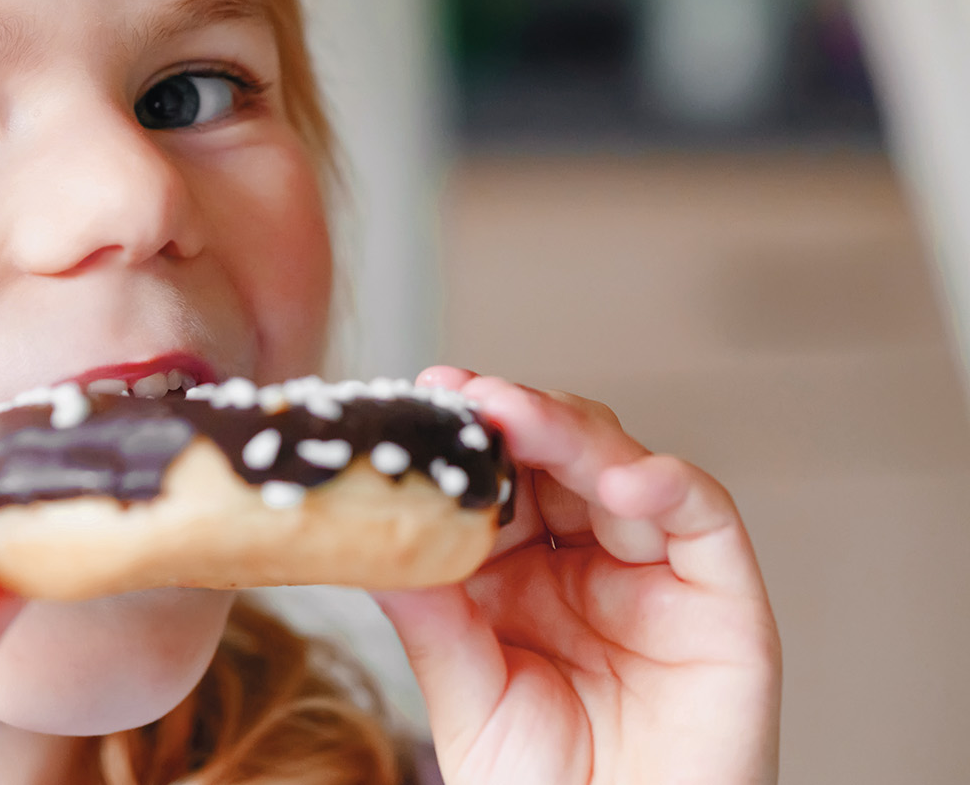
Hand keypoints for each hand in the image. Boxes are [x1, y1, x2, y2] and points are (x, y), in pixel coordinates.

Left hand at [375, 369, 780, 784]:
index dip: (464, 434)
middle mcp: (589, 560)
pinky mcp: (723, 598)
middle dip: (512, 414)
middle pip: (557, 454)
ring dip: (570, 431)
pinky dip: (666, 484)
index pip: (496, 477)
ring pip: (622, 464)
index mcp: (519, 574)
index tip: (423, 395)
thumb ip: (428, 614)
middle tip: (464, 393)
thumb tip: (363, 534)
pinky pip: (703, 516)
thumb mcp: (465, 693)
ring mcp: (658, 572)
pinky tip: (622, 479)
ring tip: (516, 416)